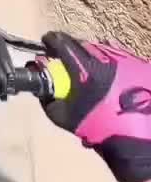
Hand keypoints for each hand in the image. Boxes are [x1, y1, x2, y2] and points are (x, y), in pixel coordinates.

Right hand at [42, 31, 150, 181]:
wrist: (132, 141)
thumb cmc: (96, 129)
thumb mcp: (62, 117)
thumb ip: (47, 98)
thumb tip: (41, 85)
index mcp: (84, 69)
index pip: (62, 43)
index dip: (51, 40)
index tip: (46, 42)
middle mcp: (105, 59)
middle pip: (82, 44)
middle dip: (71, 49)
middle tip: (66, 59)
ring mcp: (125, 61)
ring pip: (102, 48)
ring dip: (91, 55)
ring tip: (89, 69)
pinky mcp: (140, 66)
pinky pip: (120, 57)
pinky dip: (111, 62)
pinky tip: (109, 76)